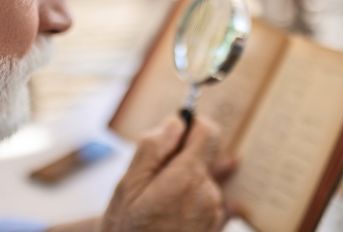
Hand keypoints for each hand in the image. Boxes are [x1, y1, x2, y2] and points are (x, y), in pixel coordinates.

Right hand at [102, 116, 235, 231]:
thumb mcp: (128, 188)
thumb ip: (152, 149)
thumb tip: (175, 122)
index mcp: (188, 177)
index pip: (208, 132)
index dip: (190, 126)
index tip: (172, 134)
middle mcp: (209, 193)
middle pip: (202, 156)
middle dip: (179, 158)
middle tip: (150, 178)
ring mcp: (214, 213)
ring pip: (202, 178)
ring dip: (182, 181)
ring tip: (156, 204)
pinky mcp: (214, 227)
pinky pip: (204, 200)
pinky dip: (188, 200)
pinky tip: (168, 216)